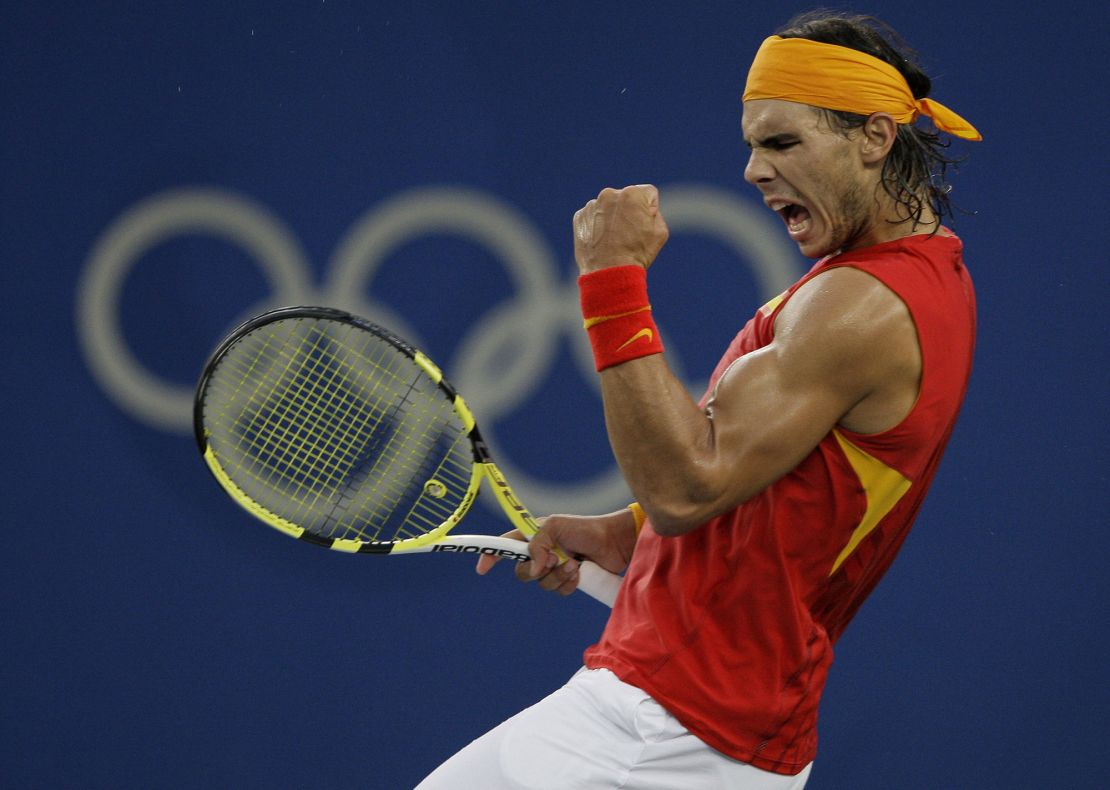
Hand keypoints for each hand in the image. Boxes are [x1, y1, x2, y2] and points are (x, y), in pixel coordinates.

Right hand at [475, 510, 638, 595]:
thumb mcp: (556, 527)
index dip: (491, 556)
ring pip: (541, 584)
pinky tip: (580, 573)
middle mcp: (541, 553)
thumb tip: (534, 568)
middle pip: (522, 572)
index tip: (482, 570)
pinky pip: (558, 591)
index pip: (505, 546)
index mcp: (533, 536)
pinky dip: (568, 584)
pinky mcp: (568, 580)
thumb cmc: (585, 528)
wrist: (614, 543)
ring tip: (574, 564)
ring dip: (557, 576)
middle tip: (555, 559)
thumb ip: (538, 545)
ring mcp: (554, 568)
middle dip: (537, 570)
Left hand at [573, 185, 668, 273]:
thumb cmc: (637, 253)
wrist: (608, 273)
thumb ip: (655, 212)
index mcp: (632, 193)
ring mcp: (592, 205)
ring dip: (612, 218)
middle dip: (629, 211)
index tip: (644, 226)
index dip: (650, 211)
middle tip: (629, 234)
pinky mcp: (579, 217)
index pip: (648, 193)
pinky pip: (593, 216)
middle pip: (626, 198)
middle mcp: (610, 194)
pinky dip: (597, 226)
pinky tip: (602, 241)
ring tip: (614, 240)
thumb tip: (645, 209)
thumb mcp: (660, 232)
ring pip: (608, 207)